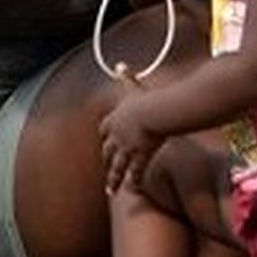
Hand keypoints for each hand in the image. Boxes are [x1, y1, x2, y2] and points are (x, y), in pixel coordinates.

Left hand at [99, 75, 163, 193]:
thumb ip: (126, 77)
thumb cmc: (145, 99)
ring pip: (117, 167)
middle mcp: (116, 137)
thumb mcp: (132, 87)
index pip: (104, 131)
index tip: (104, 142)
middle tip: (105, 170)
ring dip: (113, 179)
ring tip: (110, 191)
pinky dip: (134, 181)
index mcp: (113, 120)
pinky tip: (133, 190)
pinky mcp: (139, 157)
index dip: (105, 137)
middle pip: (107, 152)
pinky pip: (135, 173)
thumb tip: (120, 64)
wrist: (153, 113)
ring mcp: (126, 148)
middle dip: (106, 161)